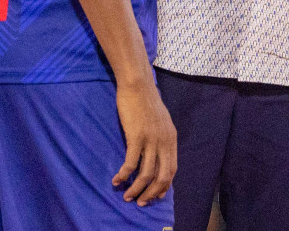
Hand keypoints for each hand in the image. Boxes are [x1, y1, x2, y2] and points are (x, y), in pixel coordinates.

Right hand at [111, 78, 175, 206]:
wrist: (137, 84)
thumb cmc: (145, 100)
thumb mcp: (161, 121)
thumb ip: (162, 137)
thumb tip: (157, 152)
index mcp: (171, 139)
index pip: (172, 170)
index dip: (164, 186)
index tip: (155, 195)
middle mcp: (164, 142)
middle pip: (162, 177)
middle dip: (152, 194)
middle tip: (141, 203)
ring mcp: (151, 140)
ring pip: (146, 174)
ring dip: (136, 189)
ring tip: (127, 196)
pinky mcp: (136, 136)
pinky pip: (130, 163)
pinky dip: (123, 175)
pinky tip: (116, 180)